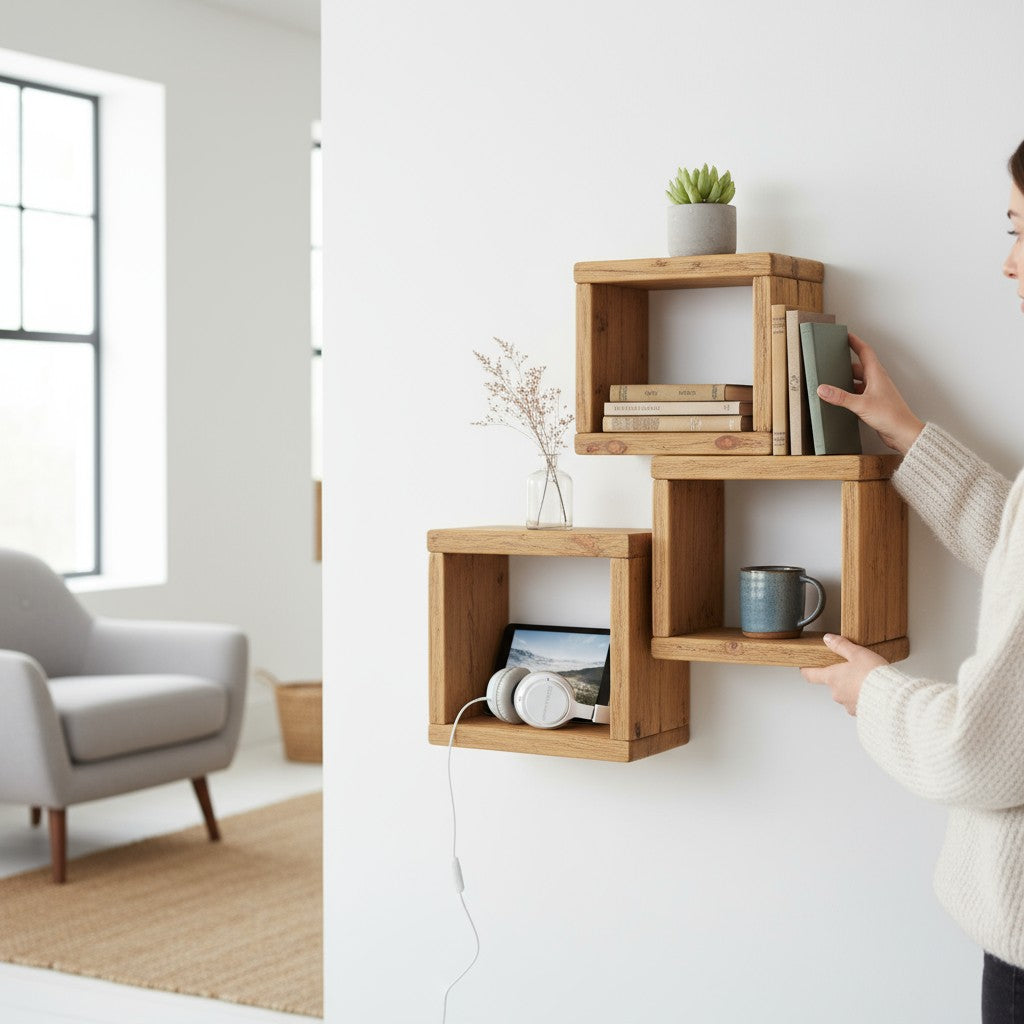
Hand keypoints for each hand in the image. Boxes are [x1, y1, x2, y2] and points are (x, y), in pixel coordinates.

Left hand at [800, 633, 887, 714]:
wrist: (892, 699)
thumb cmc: (874, 676)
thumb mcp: (858, 654)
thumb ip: (841, 646)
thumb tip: (828, 639)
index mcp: (832, 678)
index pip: (811, 675)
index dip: (807, 670)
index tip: (804, 667)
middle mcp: (837, 693)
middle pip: (832, 683)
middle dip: (841, 677)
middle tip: (854, 669)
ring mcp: (848, 704)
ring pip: (846, 694)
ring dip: (853, 687)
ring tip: (867, 679)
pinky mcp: (860, 712)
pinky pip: (858, 703)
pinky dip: (863, 697)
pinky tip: (874, 691)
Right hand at [815, 333, 923, 454]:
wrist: (903, 433)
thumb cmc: (891, 416)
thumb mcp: (861, 404)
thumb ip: (840, 397)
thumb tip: (823, 389)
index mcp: (876, 375)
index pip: (865, 352)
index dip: (855, 342)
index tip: (846, 336)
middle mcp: (876, 381)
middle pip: (858, 367)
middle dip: (845, 364)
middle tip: (831, 361)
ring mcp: (875, 393)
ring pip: (858, 381)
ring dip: (846, 381)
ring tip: (832, 382)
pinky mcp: (873, 404)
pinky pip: (858, 394)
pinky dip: (849, 395)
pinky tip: (841, 400)